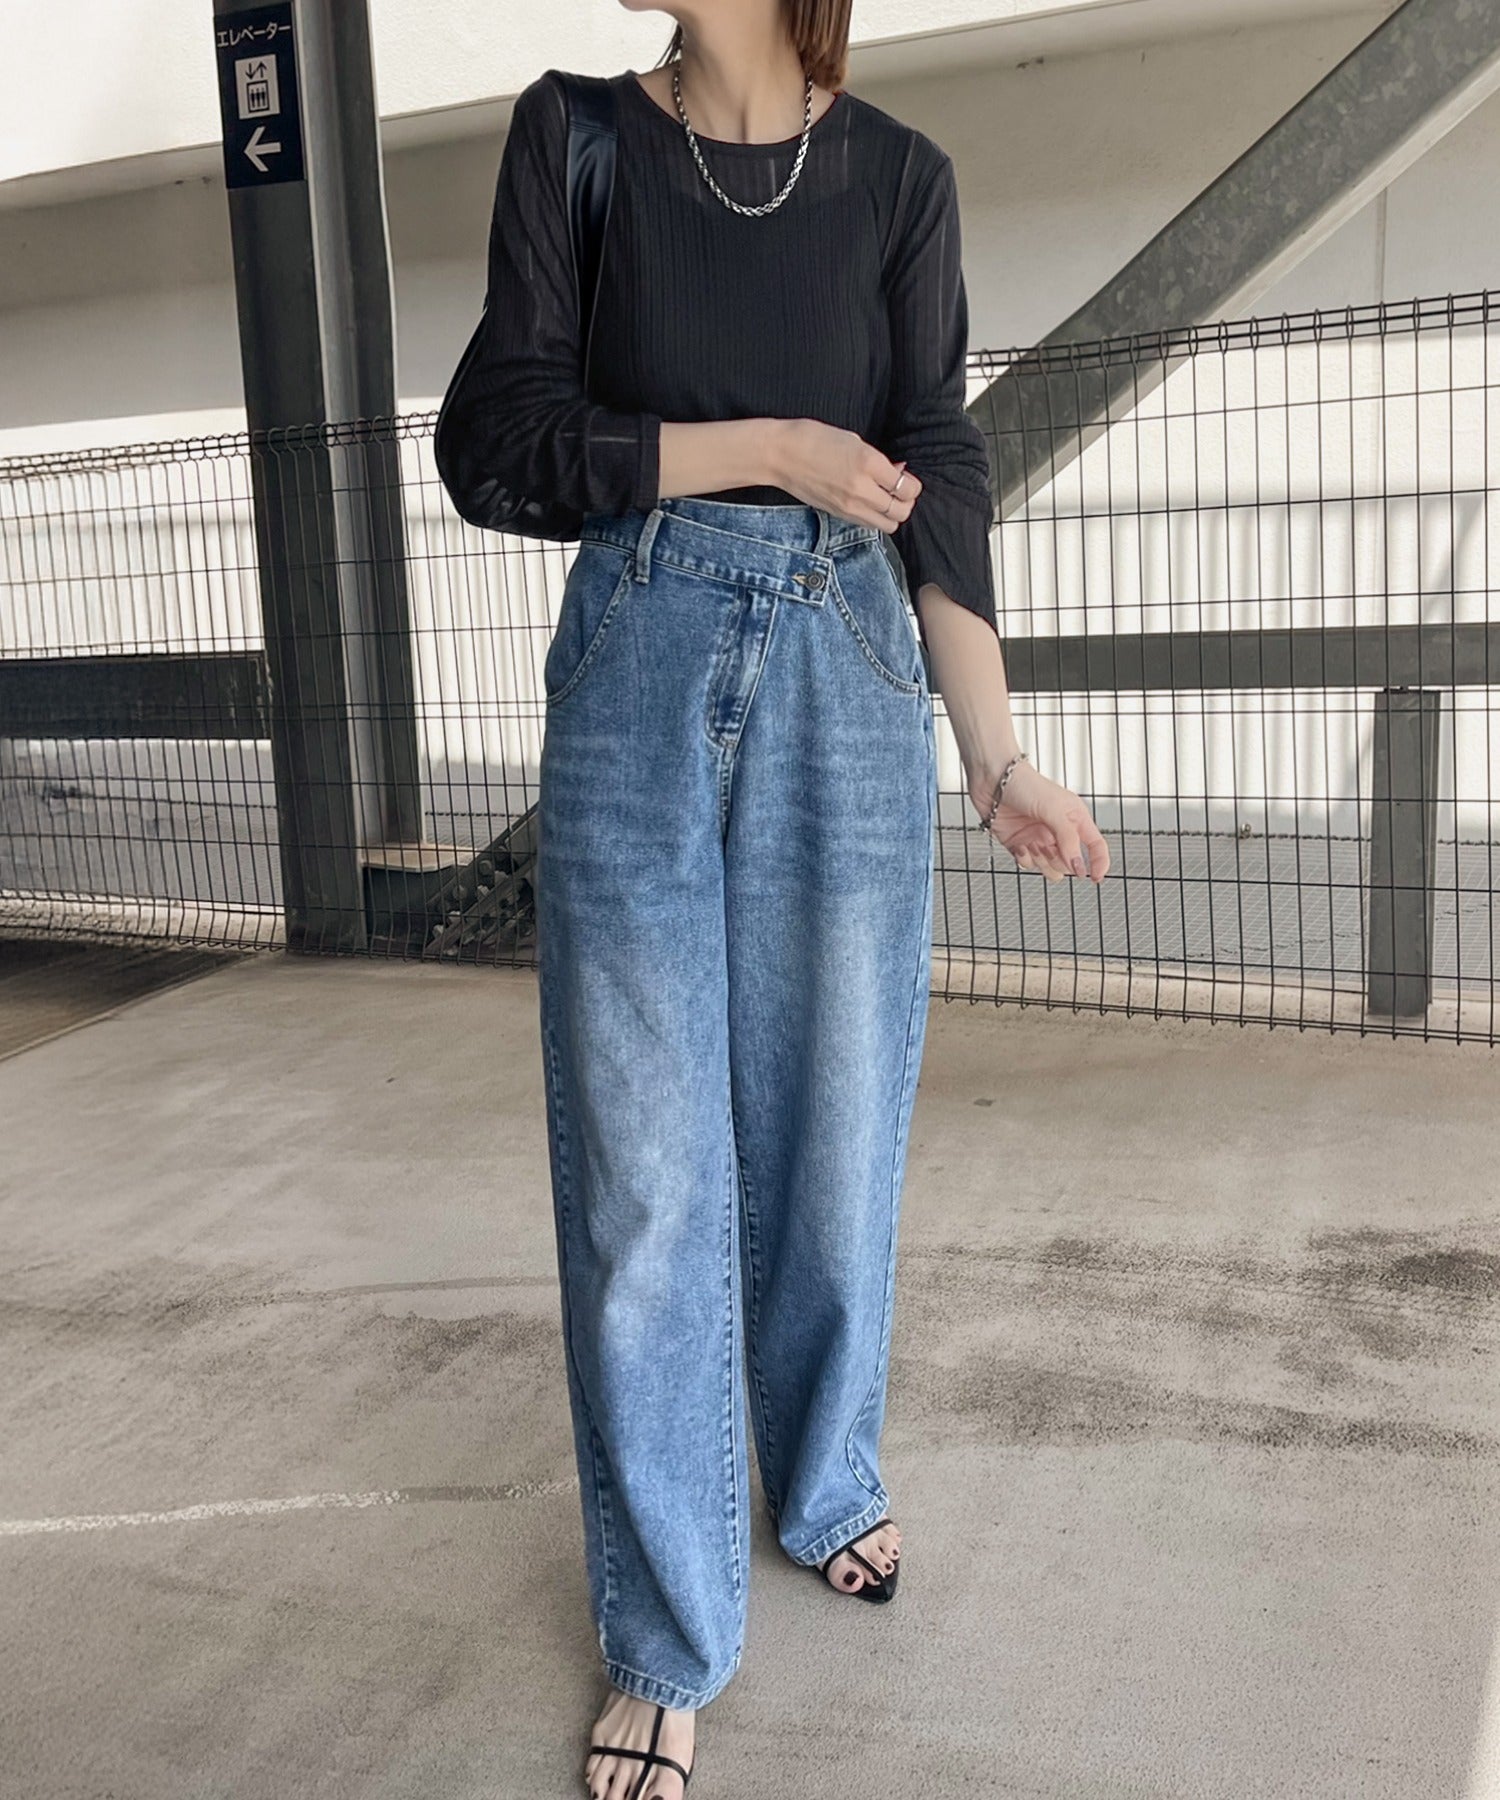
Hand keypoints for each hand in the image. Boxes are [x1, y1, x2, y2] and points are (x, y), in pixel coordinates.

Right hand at [769, 420, 922, 533]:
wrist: (780, 455)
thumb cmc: (814, 439)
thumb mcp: (853, 440)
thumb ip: (878, 460)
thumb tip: (897, 471)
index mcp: (868, 463)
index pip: (907, 488)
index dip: (913, 484)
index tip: (907, 477)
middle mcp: (862, 489)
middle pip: (901, 511)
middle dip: (906, 502)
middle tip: (900, 489)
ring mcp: (849, 505)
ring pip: (888, 524)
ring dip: (892, 513)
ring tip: (885, 498)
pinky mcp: (839, 514)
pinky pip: (868, 524)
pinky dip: (875, 517)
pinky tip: (869, 502)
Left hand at [971, 759, 1111, 882]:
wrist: (992, 778)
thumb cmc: (1025, 784)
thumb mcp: (1054, 810)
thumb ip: (1068, 839)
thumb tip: (1078, 866)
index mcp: (1074, 819)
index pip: (1095, 845)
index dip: (1098, 863)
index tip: (1095, 878)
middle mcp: (1057, 831)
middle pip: (1069, 862)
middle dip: (1059, 861)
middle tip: (1048, 847)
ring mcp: (1038, 839)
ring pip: (1049, 867)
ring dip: (1041, 861)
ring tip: (1032, 845)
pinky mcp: (1018, 844)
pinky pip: (1027, 864)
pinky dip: (1024, 859)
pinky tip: (1020, 846)